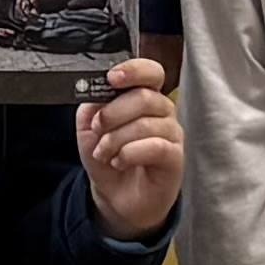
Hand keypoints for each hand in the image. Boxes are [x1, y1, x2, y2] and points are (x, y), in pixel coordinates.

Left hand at [76, 56, 181, 237]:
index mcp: (143, 97)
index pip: (151, 72)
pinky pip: (156, 146)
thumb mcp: (89, 126)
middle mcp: (163, 111)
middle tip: (97, 128)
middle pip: (145, 97)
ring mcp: (173, 134)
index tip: (112, 78)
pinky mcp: (175, 158)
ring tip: (104, 153)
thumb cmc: (107, 156)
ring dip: (115, 139)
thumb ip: (93, 103)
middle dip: (112, 113)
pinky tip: (119, 162)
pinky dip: (129, 154)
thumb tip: (97, 89)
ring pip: (147, 124)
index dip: (134, 70)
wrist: (114, 194)